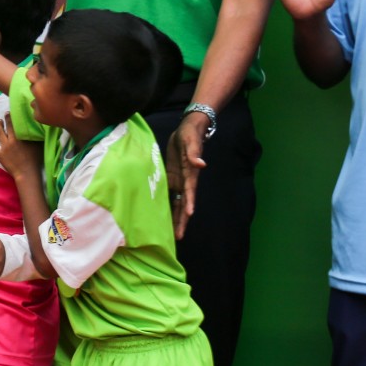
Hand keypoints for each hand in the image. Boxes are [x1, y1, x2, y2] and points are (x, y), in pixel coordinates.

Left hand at [0, 115, 39, 180]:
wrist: (27, 173)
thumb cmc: (35, 160)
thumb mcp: (38, 145)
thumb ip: (35, 136)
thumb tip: (35, 128)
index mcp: (20, 136)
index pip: (15, 123)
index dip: (13, 117)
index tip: (12, 112)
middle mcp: (11, 140)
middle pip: (7, 126)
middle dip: (6, 119)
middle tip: (6, 114)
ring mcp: (4, 147)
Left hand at [164, 119, 206, 239]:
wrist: (187, 130)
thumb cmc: (190, 135)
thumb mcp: (190, 141)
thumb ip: (194, 153)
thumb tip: (201, 164)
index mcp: (190, 173)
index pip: (190, 191)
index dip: (189, 203)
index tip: (189, 214)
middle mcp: (186, 181)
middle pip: (184, 203)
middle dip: (182, 219)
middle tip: (179, 236)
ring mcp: (179, 180)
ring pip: (177, 203)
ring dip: (176, 218)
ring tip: (174, 234)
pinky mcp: (172, 178)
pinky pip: (170, 195)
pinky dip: (168, 206)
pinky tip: (163, 218)